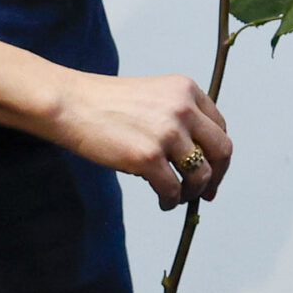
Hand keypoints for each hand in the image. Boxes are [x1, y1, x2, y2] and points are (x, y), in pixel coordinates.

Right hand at [45, 69, 232, 209]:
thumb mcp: (154, 96)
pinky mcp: (147, 156)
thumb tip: (198, 159)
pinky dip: (171, 201)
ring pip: (200, 174)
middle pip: (221, 151)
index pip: (220, 127)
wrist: (70, 104)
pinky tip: (163, 202)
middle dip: (216, 176)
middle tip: (206, 193)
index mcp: (187, 89)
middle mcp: (184, 108)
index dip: (218, 153)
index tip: (213, 170)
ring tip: (178, 197)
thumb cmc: (106, 104)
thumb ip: (178, 117)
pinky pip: (173, 189)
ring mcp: (167, 132)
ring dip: (192, 192)